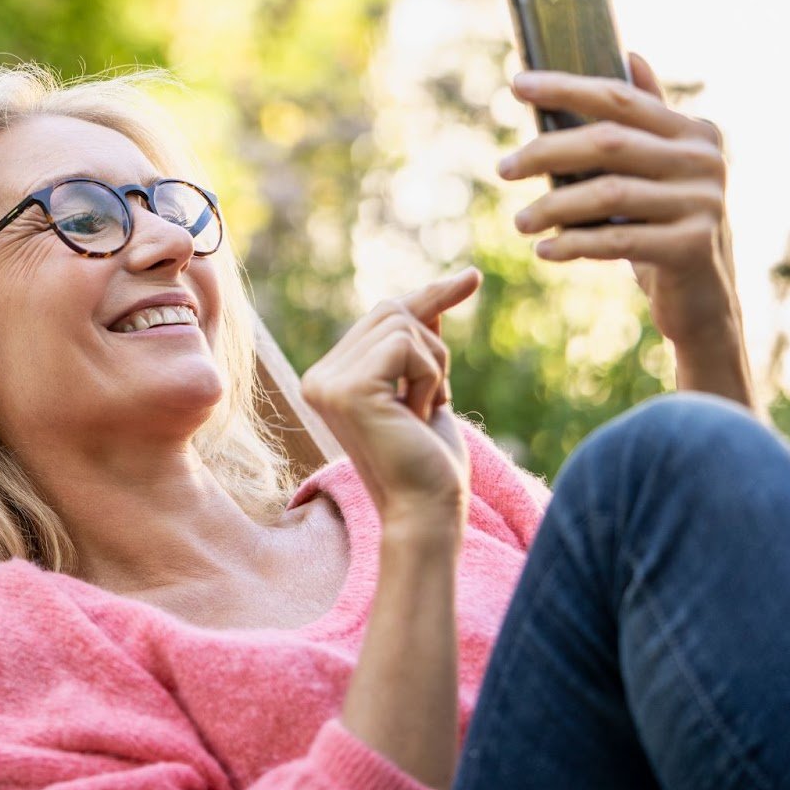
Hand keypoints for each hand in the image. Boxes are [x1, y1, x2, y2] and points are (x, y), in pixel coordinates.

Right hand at [299, 269, 480, 530]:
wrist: (426, 511)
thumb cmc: (429, 461)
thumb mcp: (427, 389)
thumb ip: (420, 345)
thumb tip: (442, 290)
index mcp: (328, 378)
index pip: (382, 316)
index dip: (428, 298)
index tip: (472, 278)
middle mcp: (318, 377)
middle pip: (391, 311)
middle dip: (432, 348)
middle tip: (435, 400)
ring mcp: (327, 382)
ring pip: (401, 324)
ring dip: (434, 365)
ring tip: (424, 412)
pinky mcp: (348, 389)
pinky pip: (407, 346)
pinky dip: (431, 376)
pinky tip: (420, 415)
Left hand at [498, 53, 743, 356]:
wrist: (704, 298)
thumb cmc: (667, 224)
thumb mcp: (661, 169)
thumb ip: (647, 117)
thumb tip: (629, 54)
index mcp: (694, 131)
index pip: (620, 98)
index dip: (567, 88)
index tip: (516, 85)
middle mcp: (705, 160)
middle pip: (608, 142)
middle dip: (546, 152)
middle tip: (503, 168)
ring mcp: (703, 203)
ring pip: (608, 193)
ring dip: (553, 206)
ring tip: (519, 221)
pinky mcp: (692, 246)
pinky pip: (617, 239)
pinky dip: (573, 244)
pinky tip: (544, 250)